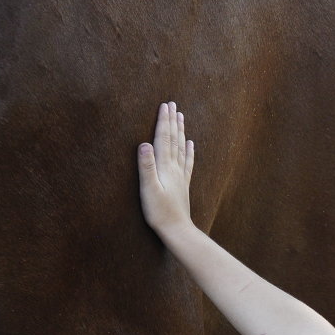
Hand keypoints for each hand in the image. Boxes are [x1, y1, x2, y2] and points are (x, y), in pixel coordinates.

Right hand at [137, 101, 195, 236]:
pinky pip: (187, 163)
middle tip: (172, 104)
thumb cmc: (159, 212)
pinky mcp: (183, 184)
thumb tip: (144, 143)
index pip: (163, 138)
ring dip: (180, 131)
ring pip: (181, 148)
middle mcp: (174, 168)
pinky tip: (191, 144)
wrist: (177, 229)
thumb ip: (145, 166)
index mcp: (164, 167)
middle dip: (172, 121)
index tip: (164, 105)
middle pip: (173, 139)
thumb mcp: (148, 189)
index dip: (163, 121)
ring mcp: (180, 175)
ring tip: (181, 117)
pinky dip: (189, 151)